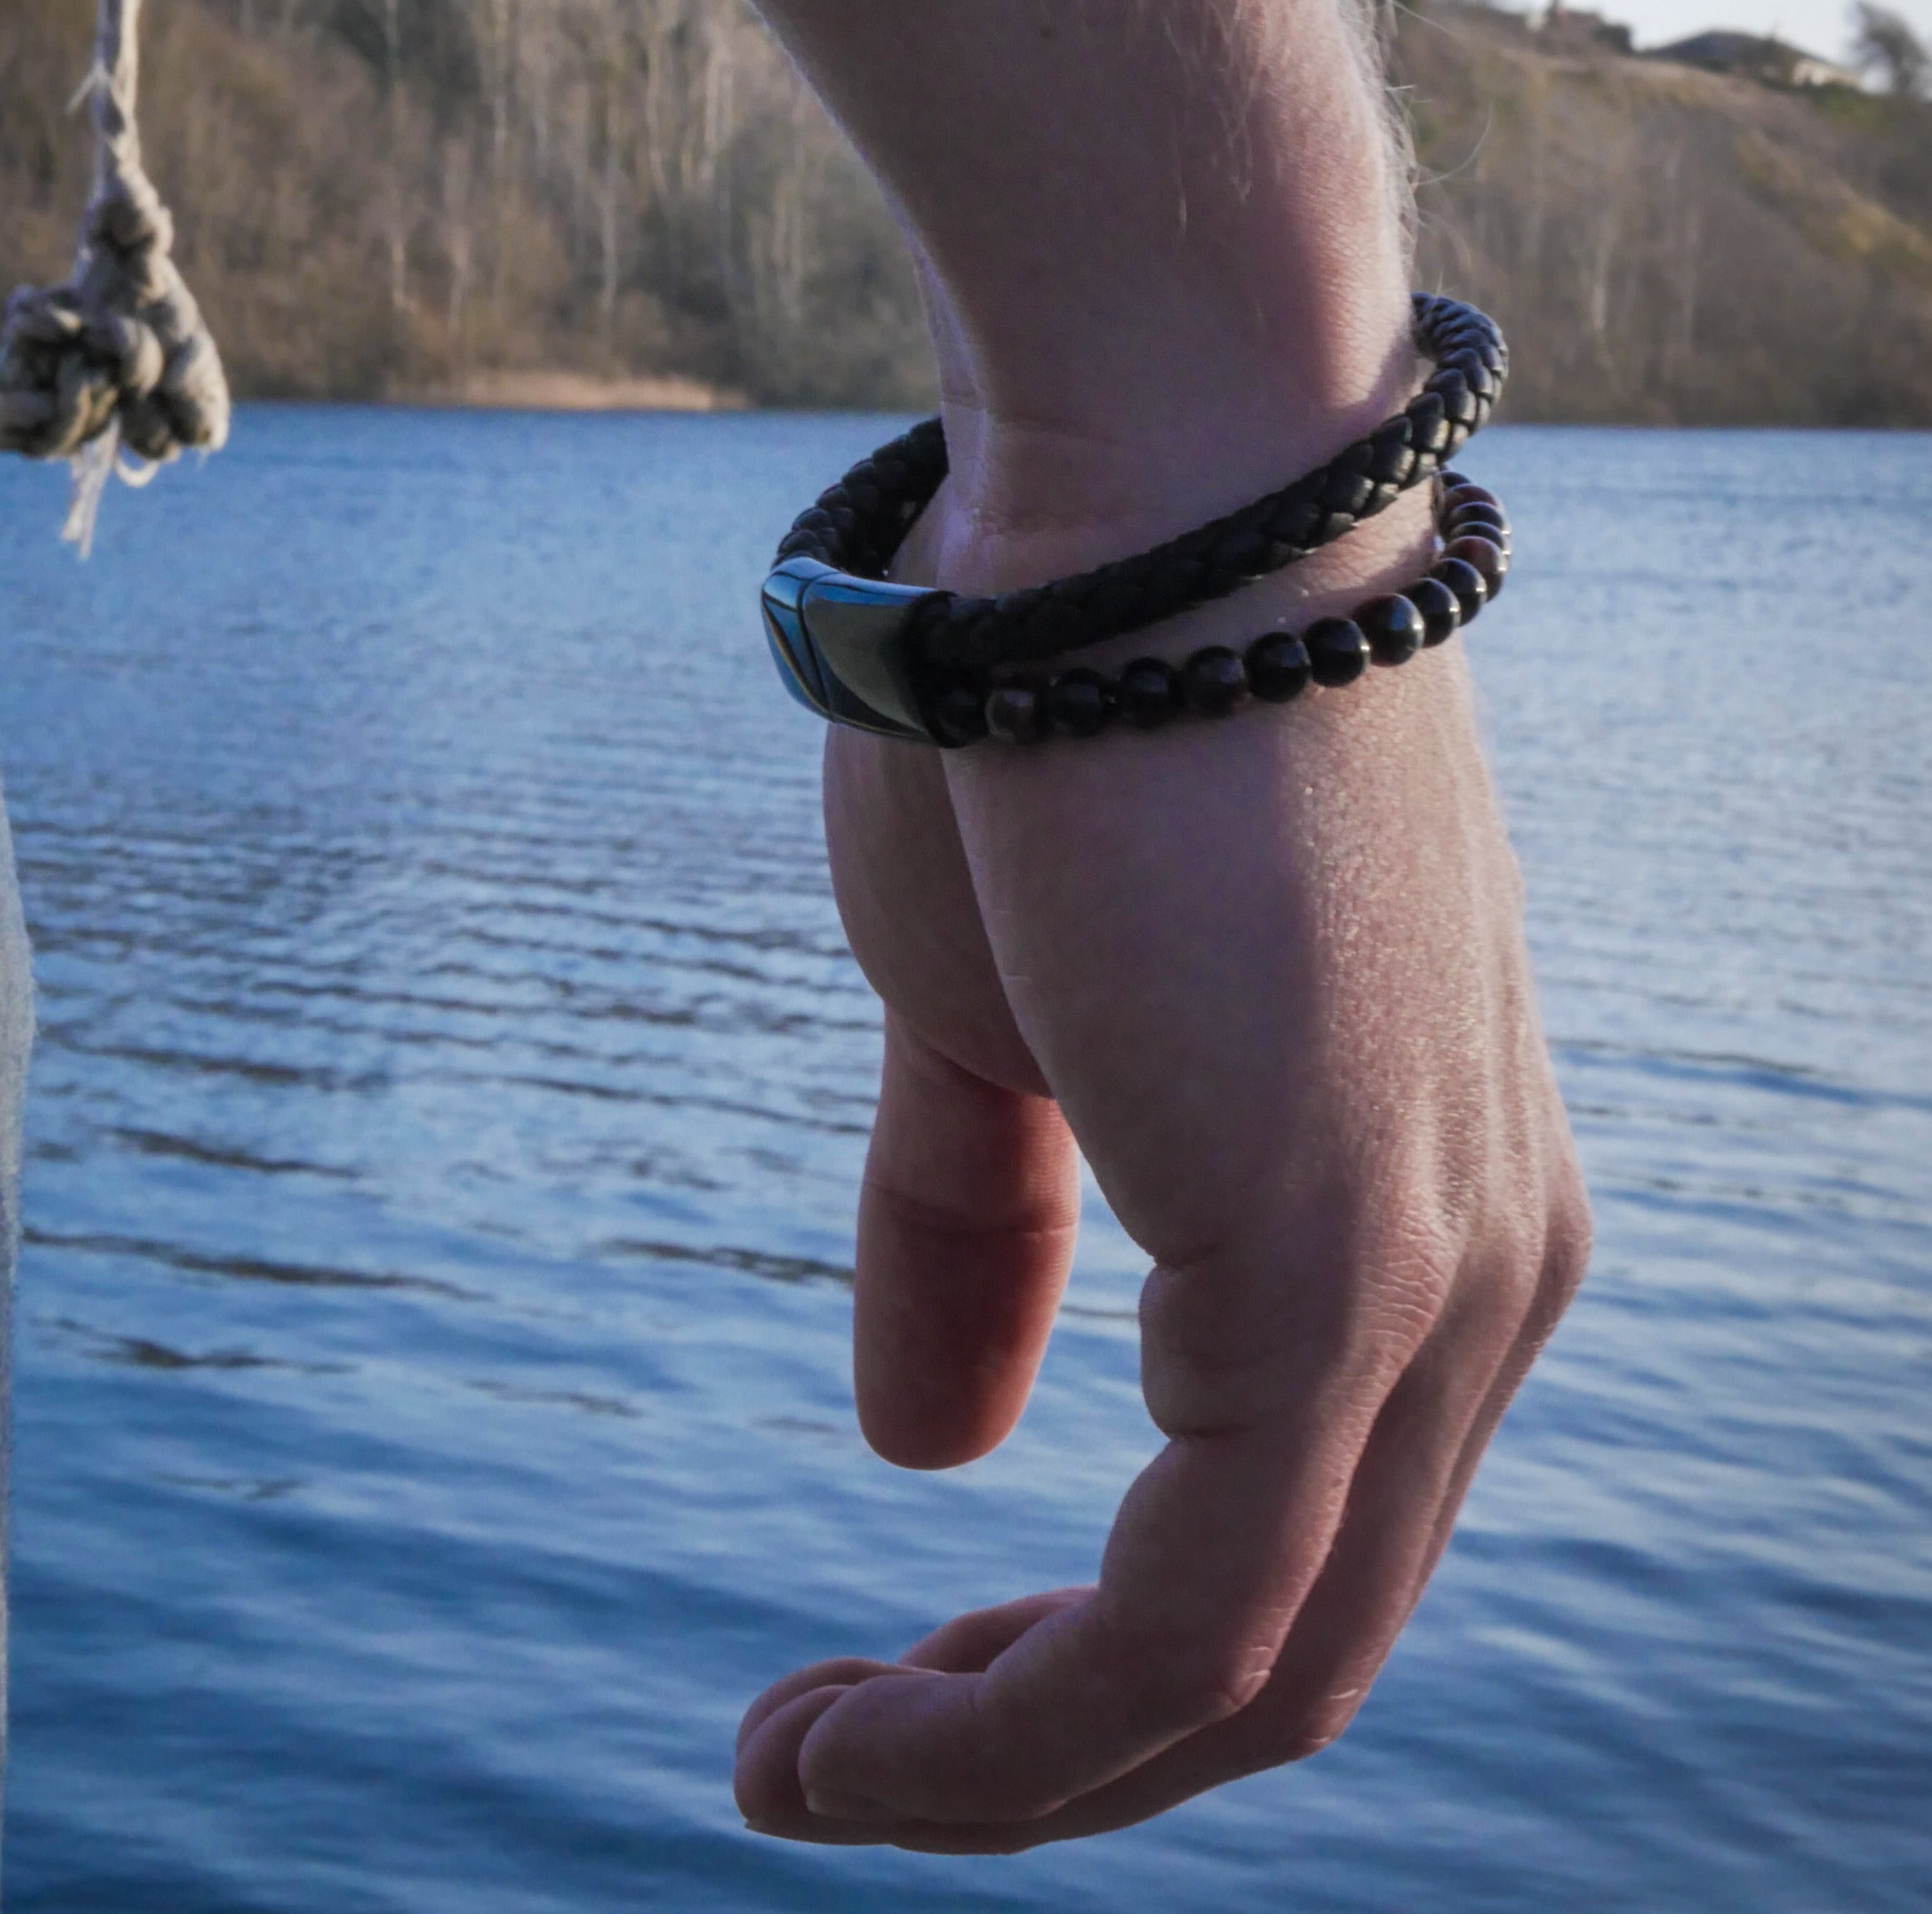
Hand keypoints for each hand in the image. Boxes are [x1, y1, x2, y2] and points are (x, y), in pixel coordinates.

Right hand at [733, 422, 1591, 1850]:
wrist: (1135, 508)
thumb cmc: (1059, 730)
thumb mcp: (989, 1031)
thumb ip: (978, 1233)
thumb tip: (925, 1449)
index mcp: (1424, 1207)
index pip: (1298, 1531)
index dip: (1093, 1657)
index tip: (900, 1673)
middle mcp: (1482, 1272)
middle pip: (1292, 1648)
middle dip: (1051, 1751)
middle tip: (838, 1749)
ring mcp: (1434, 1281)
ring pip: (1253, 1672)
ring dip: (1012, 1775)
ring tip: (802, 1770)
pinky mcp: (1337, 1270)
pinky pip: (1190, 1623)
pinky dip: (1014, 1735)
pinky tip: (846, 1737)